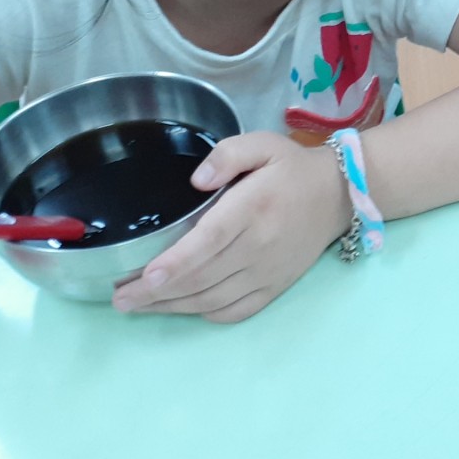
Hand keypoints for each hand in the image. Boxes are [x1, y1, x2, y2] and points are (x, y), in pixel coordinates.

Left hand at [112, 131, 352, 322]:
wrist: (339, 195)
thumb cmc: (292, 168)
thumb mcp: (262, 144)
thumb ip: (227, 154)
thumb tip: (196, 180)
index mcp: (252, 208)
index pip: (208, 242)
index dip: (176, 264)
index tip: (144, 278)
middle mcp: (260, 245)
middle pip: (202, 278)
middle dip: (157, 293)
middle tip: (120, 299)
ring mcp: (268, 271)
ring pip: (214, 299)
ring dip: (173, 307)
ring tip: (139, 306)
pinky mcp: (275, 287)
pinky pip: (236, 311)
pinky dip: (206, 314)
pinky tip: (182, 308)